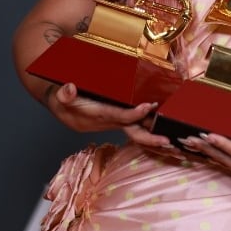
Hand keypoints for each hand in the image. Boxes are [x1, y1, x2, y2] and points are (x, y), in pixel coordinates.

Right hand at [46, 82, 174, 150]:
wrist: (61, 106)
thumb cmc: (62, 101)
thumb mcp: (58, 96)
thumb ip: (64, 94)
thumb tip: (70, 89)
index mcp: (96, 117)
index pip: (118, 116)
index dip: (133, 113)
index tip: (148, 107)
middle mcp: (109, 122)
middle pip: (132, 132)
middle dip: (149, 138)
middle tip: (167, 141)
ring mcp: (115, 121)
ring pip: (137, 130)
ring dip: (153, 135)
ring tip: (171, 140)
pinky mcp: (118, 118)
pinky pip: (136, 125)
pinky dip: (149, 128)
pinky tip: (163, 129)